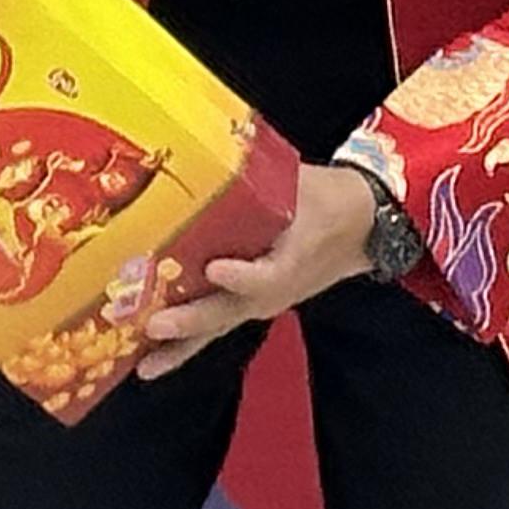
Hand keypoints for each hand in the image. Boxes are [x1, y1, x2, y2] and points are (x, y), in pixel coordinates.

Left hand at [137, 163, 374, 380]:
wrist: (363, 227)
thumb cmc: (328, 200)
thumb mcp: (301, 182)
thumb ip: (259, 172)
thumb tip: (213, 143)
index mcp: (294, 257)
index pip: (267, 275)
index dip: (242, 276)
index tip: (215, 268)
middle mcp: (274, 289)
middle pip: (231, 310)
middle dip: (191, 321)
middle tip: (155, 325)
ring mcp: (262, 301)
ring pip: (219, 328)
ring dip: (182, 347)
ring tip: (145, 365)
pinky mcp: (253, 305)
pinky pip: (218, 326)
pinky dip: (187, 343)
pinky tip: (152, 357)